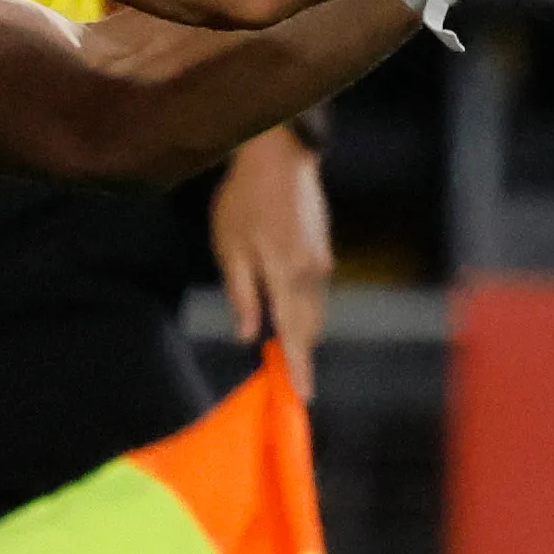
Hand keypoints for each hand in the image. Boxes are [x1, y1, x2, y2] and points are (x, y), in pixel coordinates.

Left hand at [210, 126, 332, 399]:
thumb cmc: (244, 200)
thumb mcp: (230, 248)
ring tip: (287, 352)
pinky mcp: (323, 249)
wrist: (279, 155)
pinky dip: (304, 307)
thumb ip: (242, 294)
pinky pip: (315, 291)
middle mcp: (311, 273)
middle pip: (309, 326)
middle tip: (289, 381)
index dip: (298, 367)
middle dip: (300, 353)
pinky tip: (289, 311)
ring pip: (314, 309)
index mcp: (285, 276)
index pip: (294, 333)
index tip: (304, 397)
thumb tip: (248, 335)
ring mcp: (321, 260)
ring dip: (302, 331)